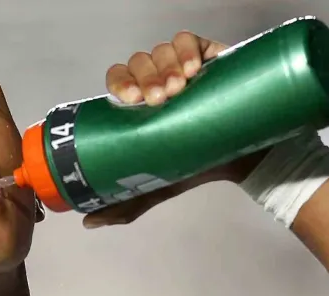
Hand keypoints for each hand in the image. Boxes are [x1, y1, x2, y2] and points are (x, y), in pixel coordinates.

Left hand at [83, 31, 265, 228]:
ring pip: (161, 51)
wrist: (241, 161)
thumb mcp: (155, 186)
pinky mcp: (207, 56)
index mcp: (138, 103)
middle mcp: (156, 80)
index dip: (119, 84)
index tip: (129, 101)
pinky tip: (193, 69)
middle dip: (144, 77)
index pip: (117, 80)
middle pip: (138, 63)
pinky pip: (189, 40)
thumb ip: (124, 203)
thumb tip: (87, 222)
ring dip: (165, 66)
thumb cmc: (193, 166)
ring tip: (178, 89)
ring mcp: (181, 66)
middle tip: (157, 100)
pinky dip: (187, 49)